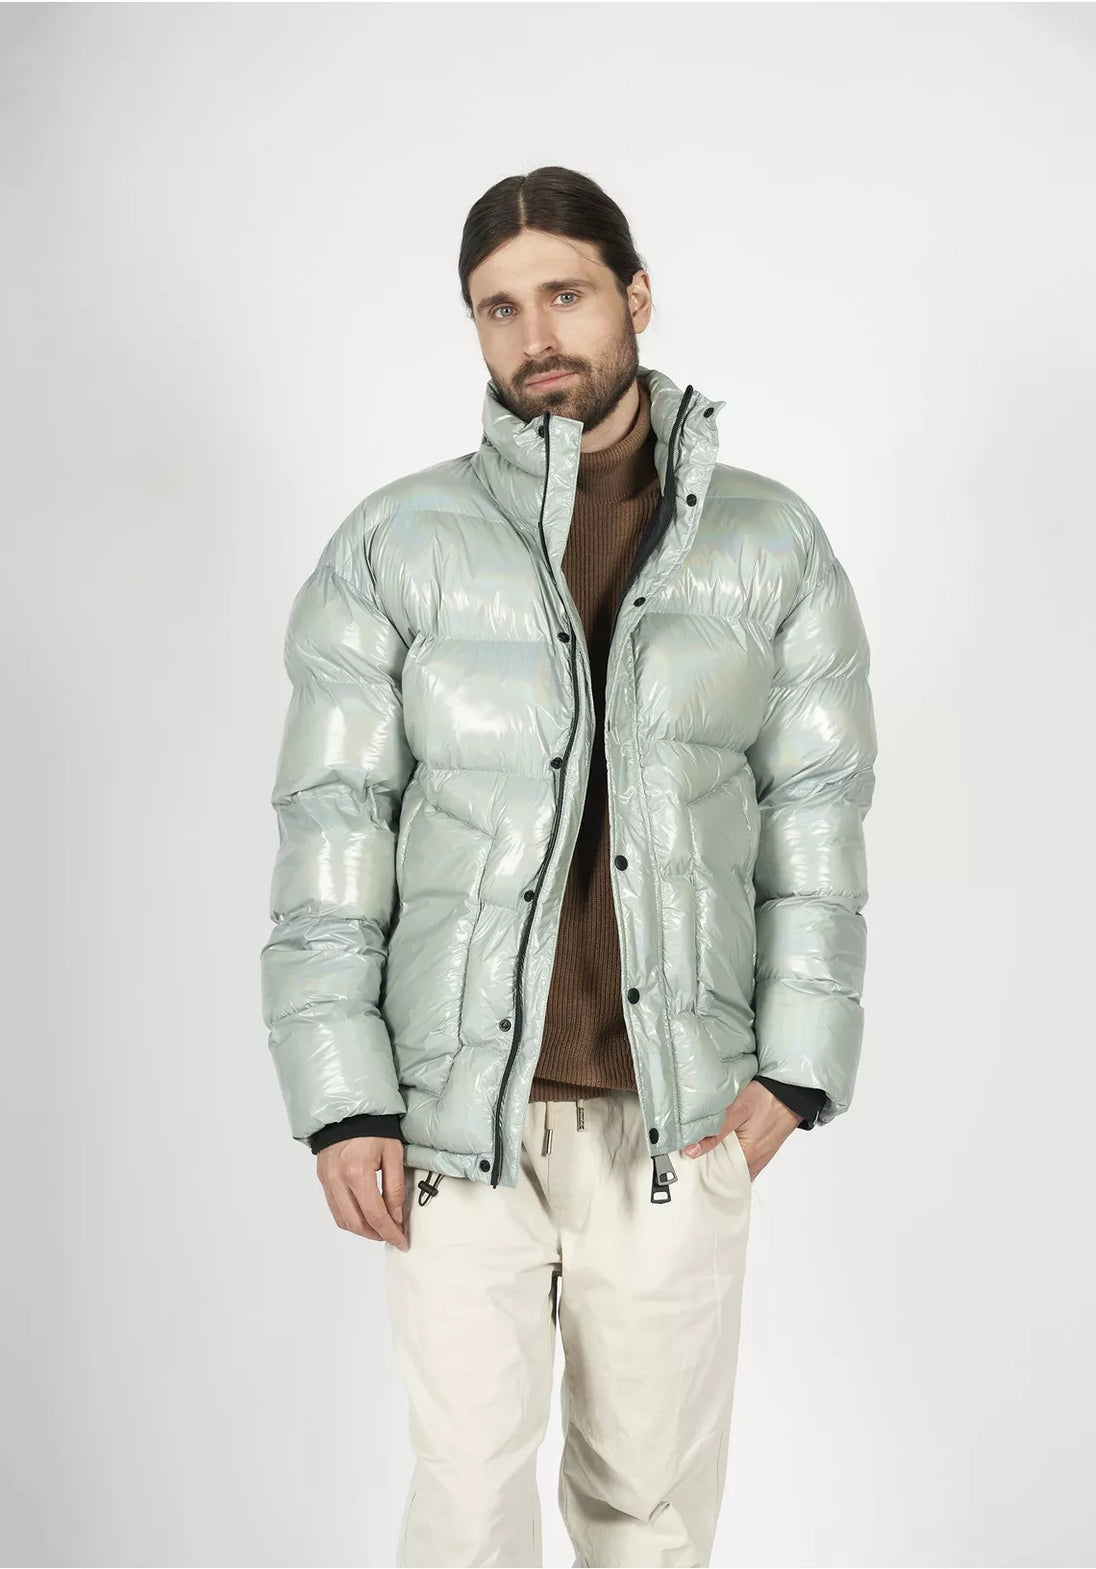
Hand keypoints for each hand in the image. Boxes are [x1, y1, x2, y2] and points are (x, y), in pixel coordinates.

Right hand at [315, 1136, 409, 1248]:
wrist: (349, 1110)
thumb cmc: (374, 1127)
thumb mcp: (393, 1154)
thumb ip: (395, 1188)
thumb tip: (396, 1217)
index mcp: (357, 1172)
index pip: (375, 1215)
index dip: (390, 1233)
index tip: (401, 1241)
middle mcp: (338, 1180)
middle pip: (357, 1223)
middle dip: (376, 1235)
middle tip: (393, 1234)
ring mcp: (327, 1180)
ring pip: (343, 1221)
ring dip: (362, 1230)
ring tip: (379, 1227)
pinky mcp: (322, 1179)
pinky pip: (334, 1209)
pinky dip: (349, 1218)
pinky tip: (363, 1215)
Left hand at [680, 1079, 802, 1179]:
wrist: (791, 1092)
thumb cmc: (767, 1099)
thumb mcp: (738, 1110)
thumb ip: (716, 1132)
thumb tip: (691, 1150)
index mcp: (748, 1158)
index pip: (717, 1178)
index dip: (699, 1172)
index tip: (682, 1165)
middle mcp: (754, 1162)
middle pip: (724, 1174)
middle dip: (705, 1167)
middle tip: (686, 1157)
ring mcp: (759, 1157)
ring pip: (732, 1167)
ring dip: (717, 1160)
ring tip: (698, 1149)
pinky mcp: (761, 1149)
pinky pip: (740, 1159)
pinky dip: (728, 1155)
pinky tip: (718, 1144)